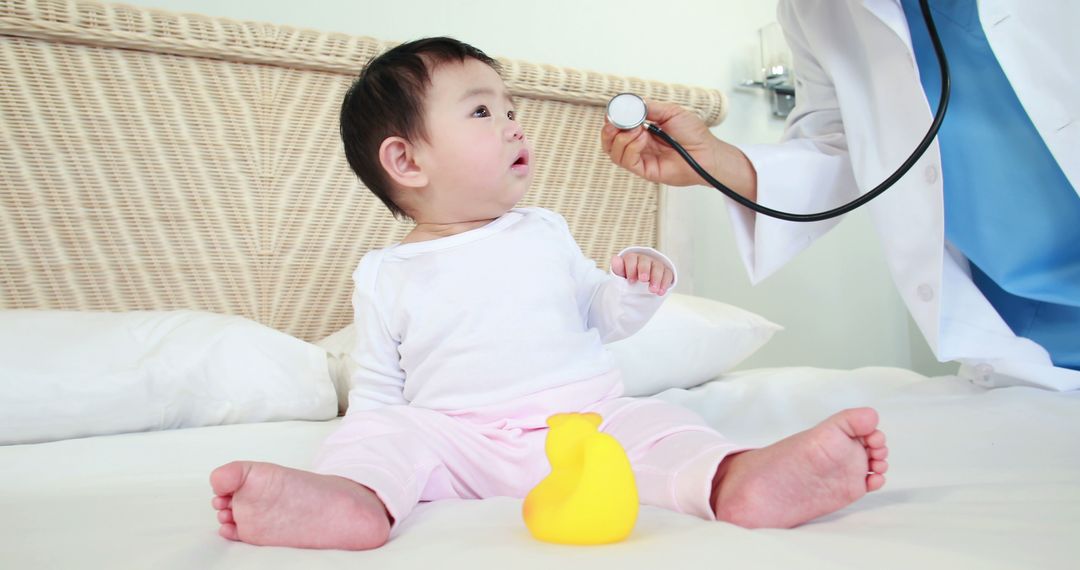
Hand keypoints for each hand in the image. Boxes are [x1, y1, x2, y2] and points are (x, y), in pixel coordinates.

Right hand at [600, 99, 756, 199]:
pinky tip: (642, 139)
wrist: (706, 152)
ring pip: (614, 152)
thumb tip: (632, 105)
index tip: (612, 113)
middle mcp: (639, 145)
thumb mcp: (671, 112)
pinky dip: (631, 148)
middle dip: (608, 131)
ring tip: (638, 130)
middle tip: (614, 123)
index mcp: (643, 130)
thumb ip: (650, 108)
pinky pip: (627, 161)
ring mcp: (641, 158)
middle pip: (610, 142)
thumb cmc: (693, 134)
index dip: (612, 120)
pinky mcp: (645, 170)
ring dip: (621, 138)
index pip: (618, 127)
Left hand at [611, 252, 673, 295]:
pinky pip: (667, 274)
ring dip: (656, 279)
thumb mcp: (621, 275)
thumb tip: (615, 259)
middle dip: (644, 270)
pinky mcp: (665, 271)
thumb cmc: (629, 277)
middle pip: (645, 262)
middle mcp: (645, 259)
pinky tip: (661, 292)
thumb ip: (618, 268)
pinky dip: (664, 283)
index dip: (631, 269)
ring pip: (658, 268)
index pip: (632, 259)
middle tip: (643, 280)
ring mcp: (656, 265)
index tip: (631, 281)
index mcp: (632, 258)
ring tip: (653, 290)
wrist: (640, 284)